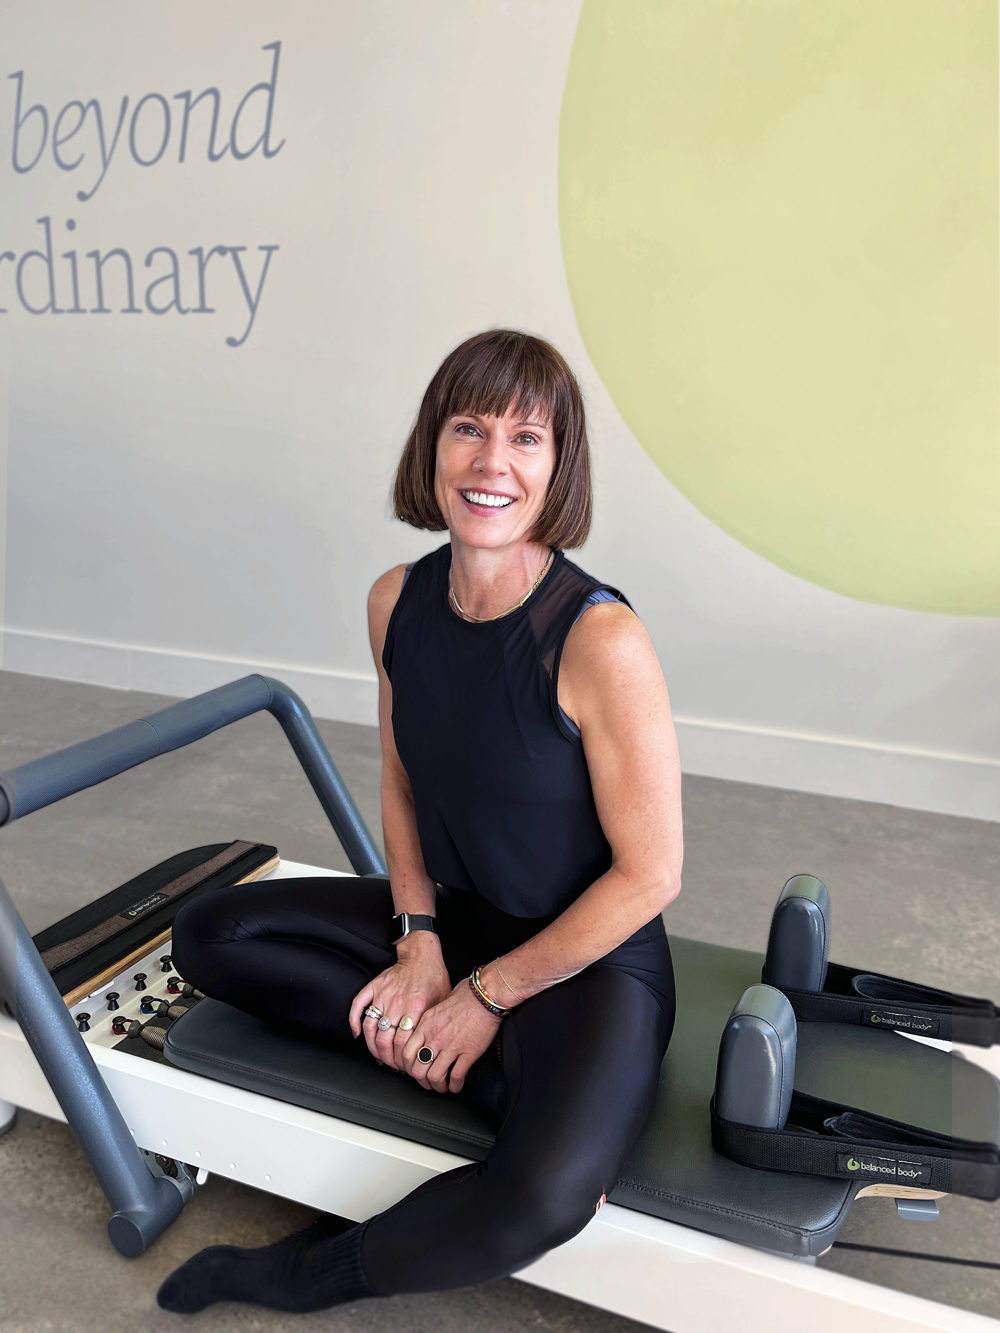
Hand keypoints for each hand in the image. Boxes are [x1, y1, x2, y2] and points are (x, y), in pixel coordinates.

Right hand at [349, 932, 451, 1070]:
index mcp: (416, 1008)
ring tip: (378, 1056)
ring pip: (369, 1028)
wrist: (422, 955)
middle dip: (387, 1058)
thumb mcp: (442, 1002)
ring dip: (371, 1046)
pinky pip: (357, 1006)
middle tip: (391, 1066)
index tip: (405, 1068)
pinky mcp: (374, 987)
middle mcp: (397, 1003)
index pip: (403, 1043)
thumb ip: (433, 1024)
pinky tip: (357, 1034)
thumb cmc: (434, 977)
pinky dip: (354, 1022)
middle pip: (384, 1040)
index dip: (402, 1060)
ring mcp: (383, 995)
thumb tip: (431, 1048)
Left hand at [401, 978, 501, 1093]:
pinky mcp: (468, 1052)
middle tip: (427, 1083)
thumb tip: (423, 1035)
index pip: (406, 1053)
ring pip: (435, 1076)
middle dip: (421, 1081)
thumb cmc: (464, 995)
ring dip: (437, 1086)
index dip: (407, 1067)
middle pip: (418, 1069)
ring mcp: (451, 1046)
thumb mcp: (437, 1006)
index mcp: (425, 1025)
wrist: (484, 995)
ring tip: (442, 1087)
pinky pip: (457, 1076)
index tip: (412, 1070)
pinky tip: (456, 1086)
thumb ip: (427, 1023)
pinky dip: (455, 1086)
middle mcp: (435, 1037)